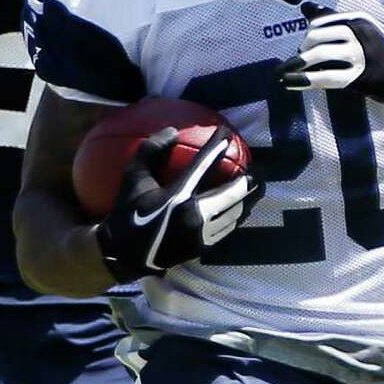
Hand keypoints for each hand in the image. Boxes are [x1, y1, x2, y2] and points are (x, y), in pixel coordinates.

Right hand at [95, 128, 261, 278]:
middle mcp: (193, 215)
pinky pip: (227, 227)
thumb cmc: (129, 211)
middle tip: (258, 170)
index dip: (217, 146)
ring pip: (234, 212)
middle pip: (232, 193)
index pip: (203, 165)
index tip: (226, 133)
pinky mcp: (203, 246)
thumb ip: (150, 150)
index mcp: (176, 195)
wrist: (126, 253)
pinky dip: (238, 215)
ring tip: (256, 188)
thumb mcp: (132, 177)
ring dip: (247, 199)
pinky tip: (242, 208)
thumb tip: (172, 130)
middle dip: (248, 181)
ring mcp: (200, 233)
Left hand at [280, 6, 383, 111]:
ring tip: (284, 74)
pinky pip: (326, 77)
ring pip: (318, 56)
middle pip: (317, 37)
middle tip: (298, 63)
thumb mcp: (364, 31)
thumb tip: (305, 7)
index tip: (305, 46)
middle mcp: (359, 33)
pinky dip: (305, 81)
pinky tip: (291, 84)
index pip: (322, 21)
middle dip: (303, 51)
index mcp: (359, 19)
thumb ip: (335, 20)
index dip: (309, 34)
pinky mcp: (359, 76)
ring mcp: (360, 54)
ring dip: (296, 66)